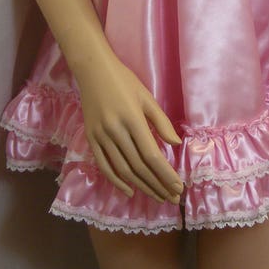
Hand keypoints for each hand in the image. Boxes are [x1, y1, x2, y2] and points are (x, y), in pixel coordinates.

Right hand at [75, 51, 184, 204]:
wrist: (93, 70)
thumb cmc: (125, 81)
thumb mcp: (147, 97)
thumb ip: (161, 122)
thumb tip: (176, 144)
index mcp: (133, 120)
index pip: (151, 155)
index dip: (165, 174)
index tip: (178, 187)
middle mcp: (116, 131)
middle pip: (139, 166)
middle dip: (157, 185)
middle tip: (172, 198)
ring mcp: (101, 137)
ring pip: (122, 169)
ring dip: (141, 186)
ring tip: (157, 197)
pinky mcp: (91, 139)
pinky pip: (104, 165)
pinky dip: (116, 181)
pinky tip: (129, 191)